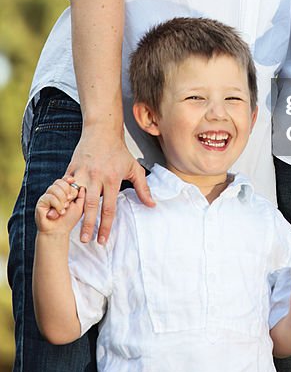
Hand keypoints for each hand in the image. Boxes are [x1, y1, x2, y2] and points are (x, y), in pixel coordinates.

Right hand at [35, 179, 84, 235]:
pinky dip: (57, 204)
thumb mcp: (79, 206)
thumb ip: (81, 195)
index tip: (73, 181)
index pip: (64, 180)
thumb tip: (82, 185)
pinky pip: (49, 197)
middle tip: (70, 201)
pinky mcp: (41, 203)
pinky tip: (59, 212)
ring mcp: (46, 197)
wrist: (58, 232)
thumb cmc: (68, 220)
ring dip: (62, 199)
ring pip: (54, 188)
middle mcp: (53, 193)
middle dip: (67, 190)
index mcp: (61, 192)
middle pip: (59, 182)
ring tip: (64, 209)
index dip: (68, 180)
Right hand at [65, 129, 154, 244]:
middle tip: (85, 241)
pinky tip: (58, 209)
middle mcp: (96, 177)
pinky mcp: (72, 168)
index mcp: (112, 179)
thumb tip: (152, 205)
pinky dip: (62, 197)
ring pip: (75, 197)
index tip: (102, 240)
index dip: (106, 226)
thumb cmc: (119, 152)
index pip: (109, 208)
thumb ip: (143, 188)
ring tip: (67, 227)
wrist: (102, 131)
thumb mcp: (134, 168)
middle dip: (87, 225)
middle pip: (91, 206)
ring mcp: (82, 173)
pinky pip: (65, 186)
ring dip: (71, 212)